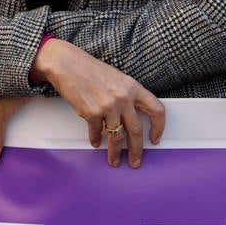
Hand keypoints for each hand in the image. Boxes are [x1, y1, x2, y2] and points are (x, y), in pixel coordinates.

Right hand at [33, 37, 165, 168]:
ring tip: (114, 160)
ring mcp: (108, 106)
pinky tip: (95, 142)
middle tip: (135, 161)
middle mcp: (123, 97)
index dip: (159, 127)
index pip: (156, 109)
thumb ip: (127, 96)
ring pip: (116, 136)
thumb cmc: (89, 70)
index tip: (155, 138)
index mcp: (133, 87)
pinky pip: (97, 132)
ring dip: (115, 152)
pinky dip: (96, 139)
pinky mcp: (91, 112)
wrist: (66, 64)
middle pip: (136, 130)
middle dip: (137, 150)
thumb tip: (132, 117)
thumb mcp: (117, 79)